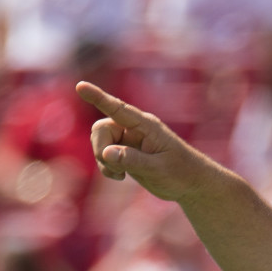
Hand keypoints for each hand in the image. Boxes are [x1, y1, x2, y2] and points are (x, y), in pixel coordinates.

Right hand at [76, 80, 212, 202]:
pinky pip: (104, 155)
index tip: (80, 86)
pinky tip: (120, 177)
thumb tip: (106, 153)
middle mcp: (134, 129)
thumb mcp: (158, 168)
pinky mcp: (125, 153)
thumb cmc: (181, 173)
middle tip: (114, 169)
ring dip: (103, 160)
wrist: (191, 184)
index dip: (98, 97)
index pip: (118, 109)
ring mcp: (128, 141)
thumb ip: (132, 160)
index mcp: (146, 125)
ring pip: (100, 143)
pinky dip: (106, 167)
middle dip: (100, 149)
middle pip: (101, 130)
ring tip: (120, 175)